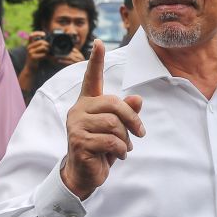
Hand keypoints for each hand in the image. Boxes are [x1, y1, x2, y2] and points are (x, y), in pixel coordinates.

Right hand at [24, 32, 49, 69]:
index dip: (37, 33)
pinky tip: (46, 57)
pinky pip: (43, 54)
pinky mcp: (33, 57)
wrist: (30, 68)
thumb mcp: (36, 50)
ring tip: (48, 53)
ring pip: (43, 47)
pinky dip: (46, 56)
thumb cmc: (35, 59)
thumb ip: (40, 45)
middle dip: (47, 45)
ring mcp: (30, 52)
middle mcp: (29, 47)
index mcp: (29, 44)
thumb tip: (49, 42)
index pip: (31, 35)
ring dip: (48, 50)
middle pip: (41, 42)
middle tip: (49, 49)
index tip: (44, 34)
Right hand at [61, 39, 144, 199]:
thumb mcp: (117, 130)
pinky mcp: (78, 141)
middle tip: (140, 135)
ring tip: (124, 148)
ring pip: (113, 124)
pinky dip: (120, 150)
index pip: (92, 78)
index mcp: (88, 103)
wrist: (85, 174)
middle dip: (132, 120)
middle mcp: (78, 110)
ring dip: (126, 139)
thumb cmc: (101, 148)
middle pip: (114, 104)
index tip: (99, 42)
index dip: (96, 61)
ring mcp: (76, 125)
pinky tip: (119, 156)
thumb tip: (138, 99)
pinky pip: (110, 140)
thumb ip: (126, 113)